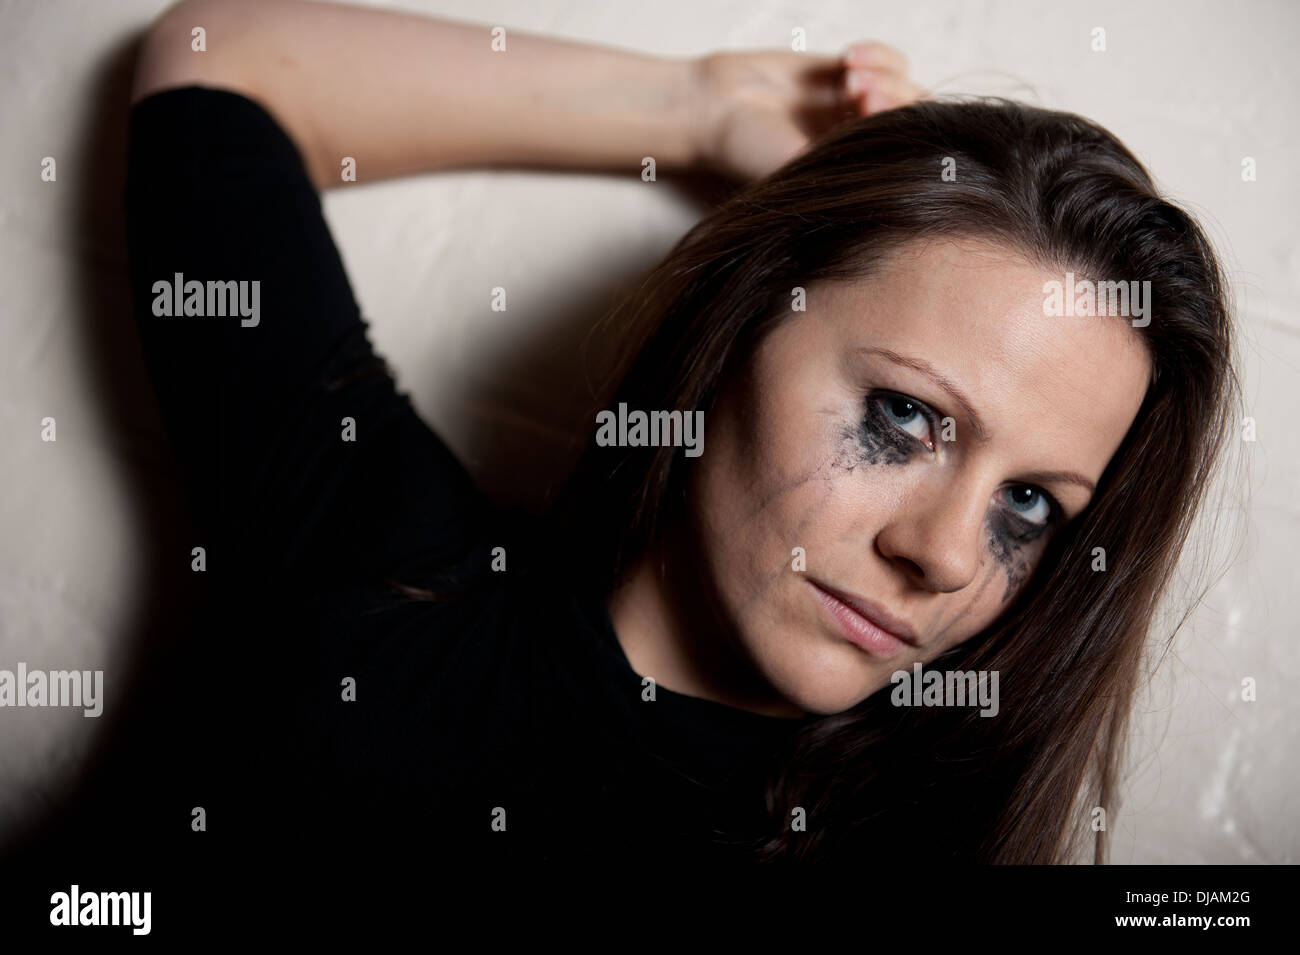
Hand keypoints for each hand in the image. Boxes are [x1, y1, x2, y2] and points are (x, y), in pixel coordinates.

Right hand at [690, 42, 924, 182]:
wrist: (717, 109)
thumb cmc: (751, 151)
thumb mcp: (805, 167)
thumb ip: (854, 162)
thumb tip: (905, 152)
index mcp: (857, 176)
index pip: (907, 154)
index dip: (898, 129)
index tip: (866, 114)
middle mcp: (863, 146)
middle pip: (914, 119)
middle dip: (893, 100)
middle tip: (858, 94)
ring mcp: (860, 110)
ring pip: (907, 87)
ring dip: (885, 75)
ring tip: (848, 77)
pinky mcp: (849, 76)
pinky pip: (889, 61)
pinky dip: (878, 55)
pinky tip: (847, 59)